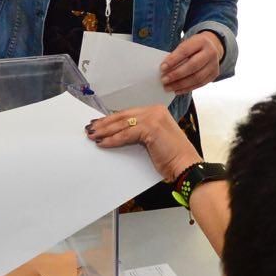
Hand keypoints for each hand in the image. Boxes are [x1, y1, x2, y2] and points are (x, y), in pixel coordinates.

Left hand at [86, 105, 200, 183]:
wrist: (185, 165)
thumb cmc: (172, 157)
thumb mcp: (153, 140)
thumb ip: (139, 133)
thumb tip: (118, 134)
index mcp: (156, 111)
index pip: (128, 113)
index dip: (112, 119)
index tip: (99, 123)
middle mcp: (155, 111)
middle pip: (123, 116)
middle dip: (104, 123)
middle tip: (90, 128)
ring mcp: (153, 118)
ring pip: (122, 124)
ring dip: (105, 131)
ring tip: (92, 135)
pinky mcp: (150, 128)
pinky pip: (125, 134)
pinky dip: (112, 139)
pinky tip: (103, 143)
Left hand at [160, 32, 223, 94]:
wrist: (212, 47)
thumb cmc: (194, 47)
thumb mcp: (186, 44)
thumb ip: (176, 55)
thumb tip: (165, 69)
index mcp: (201, 41)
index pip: (185, 51)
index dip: (173, 60)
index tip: (162, 68)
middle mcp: (210, 52)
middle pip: (192, 66)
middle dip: (176, 74)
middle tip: (164, 80)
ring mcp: (214, 64)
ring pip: (197, 77)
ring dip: (180, 84)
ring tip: (168, 87)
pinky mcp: (214, 74)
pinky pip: (200, 84)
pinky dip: (187, 88)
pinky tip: (177, 90)